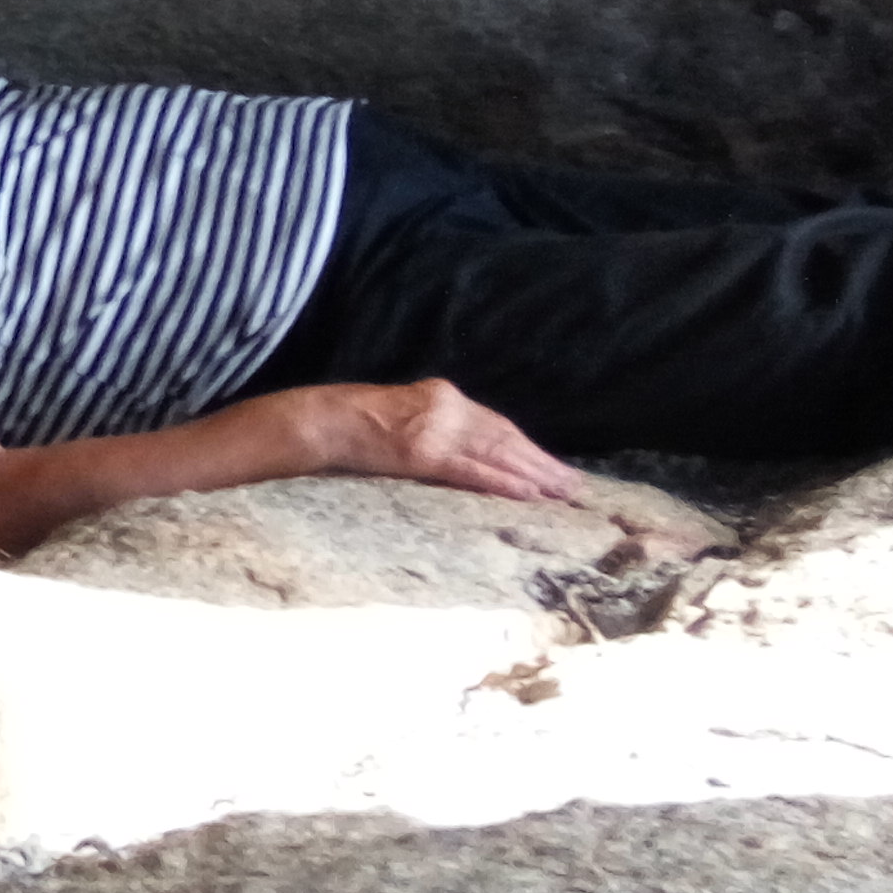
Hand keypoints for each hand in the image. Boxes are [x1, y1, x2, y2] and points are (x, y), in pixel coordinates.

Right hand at [311, 378, 584, 504]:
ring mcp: (435, 429)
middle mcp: (447, 406)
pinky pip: (472, 470)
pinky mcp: (423, 452)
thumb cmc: (351, 424)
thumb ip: (433, 428)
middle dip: (542, 464)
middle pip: (506, 438)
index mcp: (441, 396)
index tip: (555, 469)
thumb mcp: (400, 416)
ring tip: (562, 495)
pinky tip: (528, 495)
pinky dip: (503, 482)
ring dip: (535, 476)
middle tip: (575, 487)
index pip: (496, 424)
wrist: (317, 420)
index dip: (528, 448)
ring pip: (497, 453)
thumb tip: (465, 454)